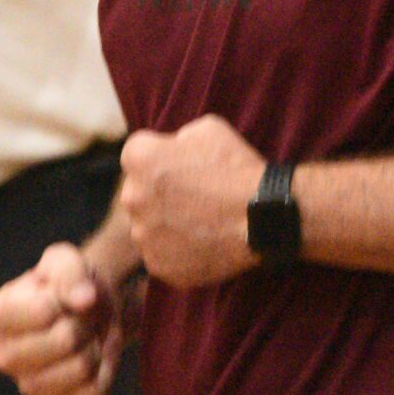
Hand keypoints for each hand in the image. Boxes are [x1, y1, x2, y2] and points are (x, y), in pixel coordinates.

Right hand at [0, 241, 121, 394]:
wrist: (85, 313)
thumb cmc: (67, 285)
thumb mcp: (65, 261)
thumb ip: (70, 272)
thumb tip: (83, 300)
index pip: (45, 310)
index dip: (69, 298)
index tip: (68, 297)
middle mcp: (5, 357)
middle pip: (65, 340)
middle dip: (85, 322)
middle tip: (83, 318)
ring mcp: (28, 387)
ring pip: (81, 368)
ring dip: (96, 347)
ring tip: (88, 337)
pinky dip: (104, 373)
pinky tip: (94, 360)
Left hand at [117, 115, 266, 287]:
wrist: (261, 217)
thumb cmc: (236, 168)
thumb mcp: (207, 129)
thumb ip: (177, 137)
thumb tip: (171, 150)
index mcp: (140, 159)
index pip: (135, 154)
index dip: (160, 156)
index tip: (181, 164)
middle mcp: (132, 198)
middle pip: (137, 191)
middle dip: (157, 190)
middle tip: (192, 193)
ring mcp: (144, 236)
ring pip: (148, 225)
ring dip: (165, 221)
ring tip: (200, 219)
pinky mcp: (159, 265)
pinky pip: (161, 253)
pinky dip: (176, 248)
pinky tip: (201, 240)